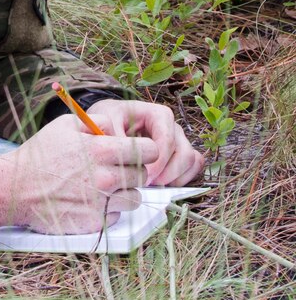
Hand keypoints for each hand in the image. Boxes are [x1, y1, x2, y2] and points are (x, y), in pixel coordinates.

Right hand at [0, 113, 158, 233]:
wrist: (14, 188)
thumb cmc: (38, 155)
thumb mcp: (63, 125)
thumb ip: (96, 121)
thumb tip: (116, 126)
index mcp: (102, 150)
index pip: (148, 150)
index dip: (143, 150)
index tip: (134, 152)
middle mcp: (107, 177)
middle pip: (142, 175)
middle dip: (131, 171)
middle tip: (112, 169)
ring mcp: (102, 202)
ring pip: (134, 198)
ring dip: (123, 193)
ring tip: (102, 187)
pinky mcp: (95, 222)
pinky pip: (116, 216)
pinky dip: (108, 210)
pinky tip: (90, 201)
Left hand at [86, 99, 204, 186]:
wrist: (110, 120)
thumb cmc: (110, 118)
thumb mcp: (107, 122)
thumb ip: (115, 139)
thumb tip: (127, 162)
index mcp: (159, 115)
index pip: (167, 141)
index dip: (157, 162)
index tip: (142, 175)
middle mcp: (173, 127)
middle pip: (184, 154)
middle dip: (167, 173)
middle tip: (147, 183)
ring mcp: (179, 140)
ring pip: (191, 161)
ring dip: (175, 178)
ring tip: (152, 185)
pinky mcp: (181, 153)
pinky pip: (194, 167)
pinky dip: (182, 179)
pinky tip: (161, 184)